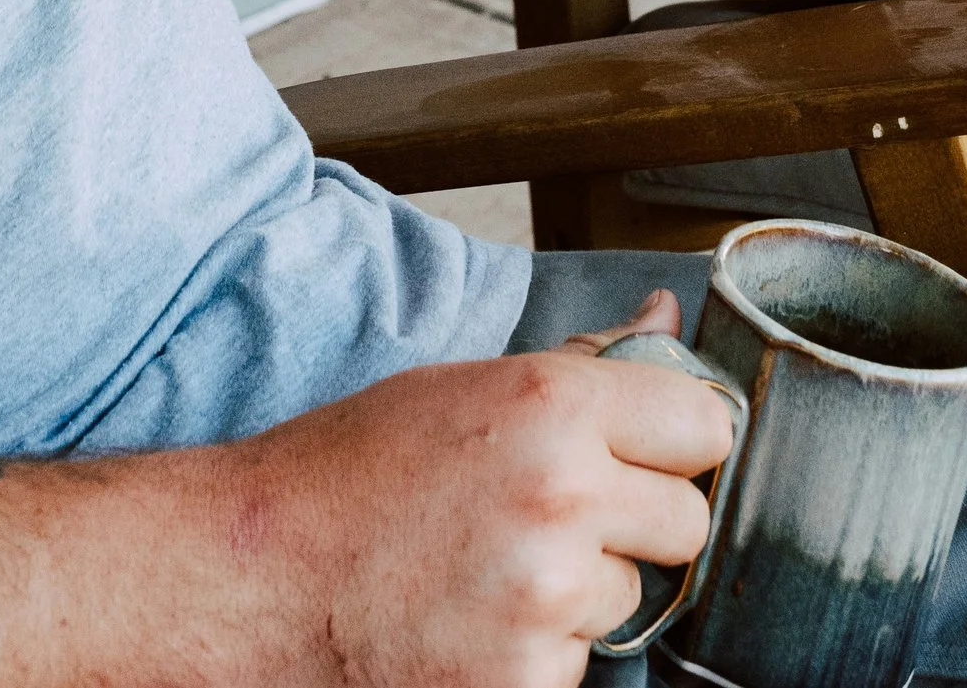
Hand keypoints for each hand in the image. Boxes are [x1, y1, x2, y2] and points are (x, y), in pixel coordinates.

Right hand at [244, 308, 729, 687]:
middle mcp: (563, 499)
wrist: (262, 578)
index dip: (678, 439)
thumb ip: (582, 361)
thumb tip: (665, 315)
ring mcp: (548, 600)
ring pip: (632, 596)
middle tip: (563, 515)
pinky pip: (580, 662)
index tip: (649, 449)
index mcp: (551, 406)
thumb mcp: (463, 386)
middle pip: (688, 521)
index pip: (705, 424)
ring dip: (585, 589)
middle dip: (640, 521)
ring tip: (496, 566)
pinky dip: (541, 650)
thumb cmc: (349, 473)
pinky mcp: (528, 683)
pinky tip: (476, 619)